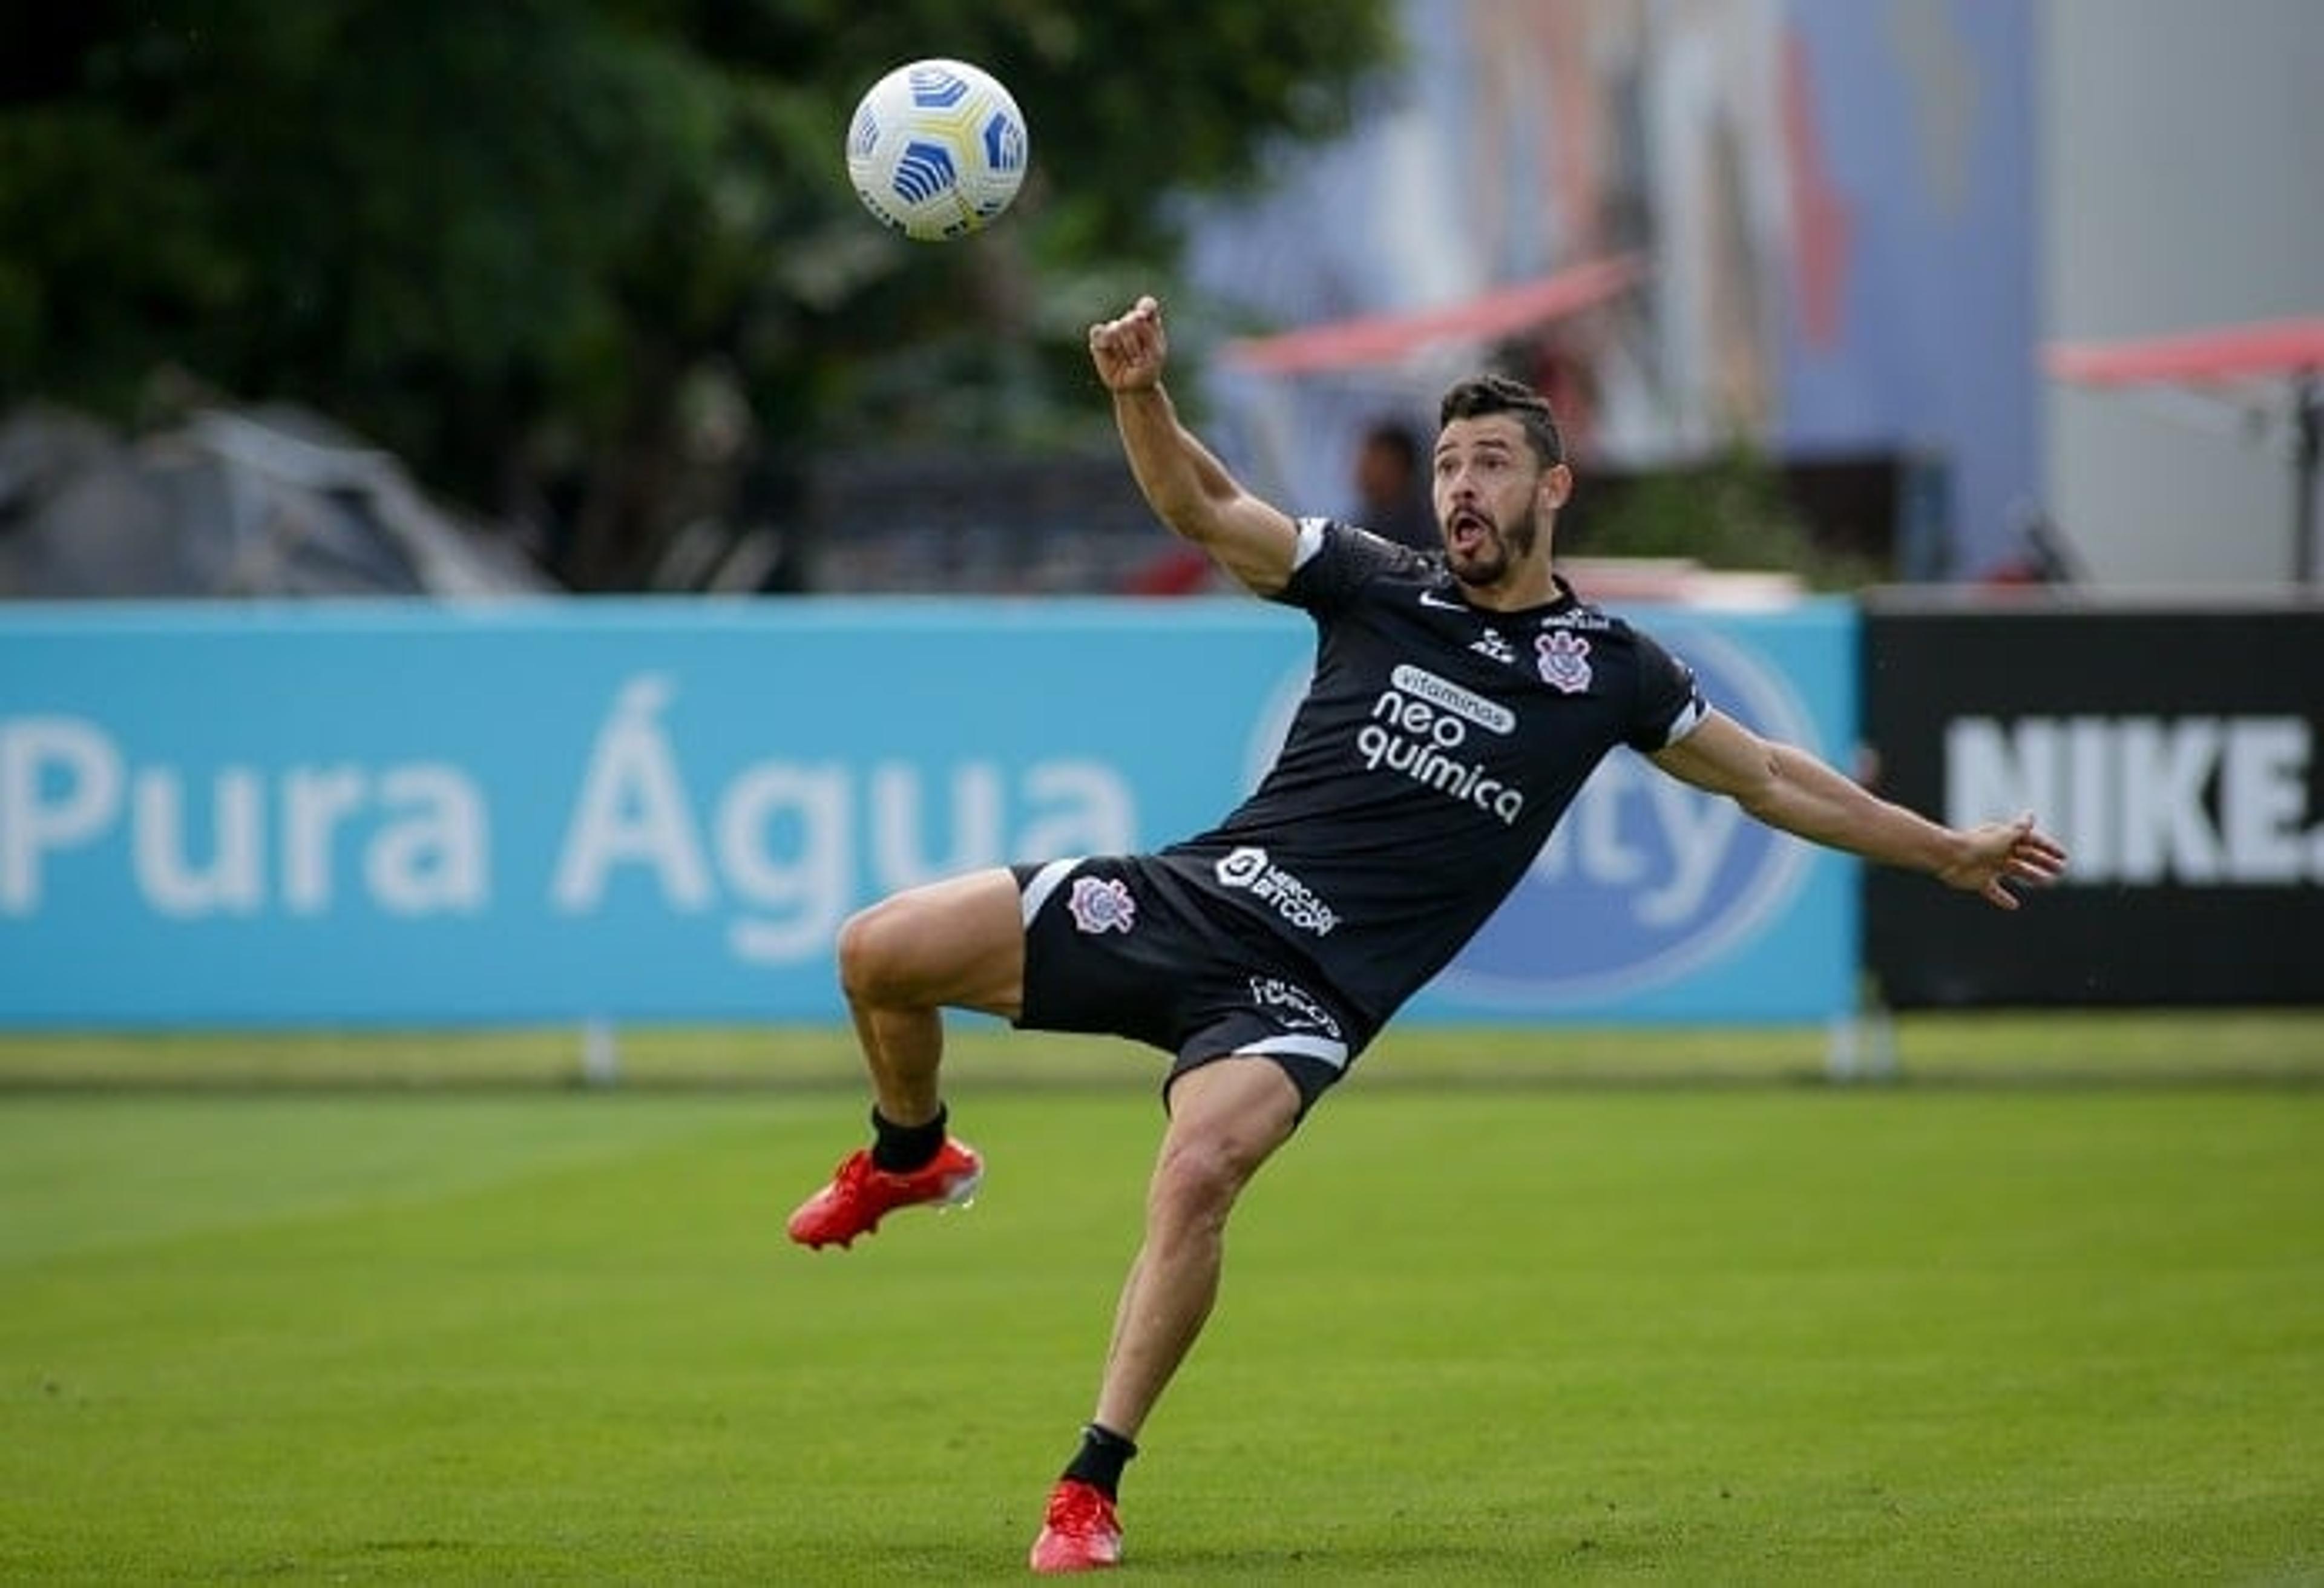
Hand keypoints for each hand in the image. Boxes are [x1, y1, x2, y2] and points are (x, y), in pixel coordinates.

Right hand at [1088, 294, 1166, 392]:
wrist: (1133, 386)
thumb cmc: (1147, 369)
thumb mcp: (1155, 354)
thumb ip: (1146, 334)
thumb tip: (1124, 321)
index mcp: (1149, 320)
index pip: (1147, 305)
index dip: (1144, 308)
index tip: (1143, 317)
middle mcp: (1131, 320)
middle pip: (1132, 319)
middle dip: (1136, 341)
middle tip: (1140, 356)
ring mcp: (1115, 328)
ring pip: (1117, 327)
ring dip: (1124, 348)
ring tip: (1128, 359)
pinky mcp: (1099, 337)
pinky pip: (1098, 331)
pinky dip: (1105, 342)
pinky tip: (1112, 354)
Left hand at [1937, 812, 2068, 909]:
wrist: (1949, 857)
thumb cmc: (1977, 844)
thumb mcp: (2003, 836)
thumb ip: (2019, 829)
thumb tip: (2031, 815)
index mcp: (2004, 837)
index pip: (2031, 841)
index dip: (2048, 848)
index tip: (2063, 856)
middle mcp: (1998, 850)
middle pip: (2026, 856)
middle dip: (2044, 862)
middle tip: (2060, 870)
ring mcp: (1990, 866)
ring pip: (2015, 872)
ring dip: (2031, 876)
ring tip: (2047, 883)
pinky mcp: (1980, 881)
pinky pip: (1994, 891)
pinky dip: (2003, 898)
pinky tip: (2014, 905)